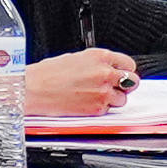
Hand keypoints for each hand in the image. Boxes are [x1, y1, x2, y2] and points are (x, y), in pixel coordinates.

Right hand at [1, 47, 137, 120]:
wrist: (33, 89)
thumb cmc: (48, 73)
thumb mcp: (76, 57)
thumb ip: (97, 63)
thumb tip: (109, 68)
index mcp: (100, 56)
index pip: (129, 64)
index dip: (124, 70)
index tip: (120, 74)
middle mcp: (104, 73)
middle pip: (132, 81)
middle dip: (124, 85)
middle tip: (113, 87)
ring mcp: (102, 92)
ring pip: (123, 99)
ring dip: (114, 99)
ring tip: (97, 96)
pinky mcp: (96, 109)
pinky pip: (109, 110)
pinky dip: (101, 109)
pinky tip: (87, 102)